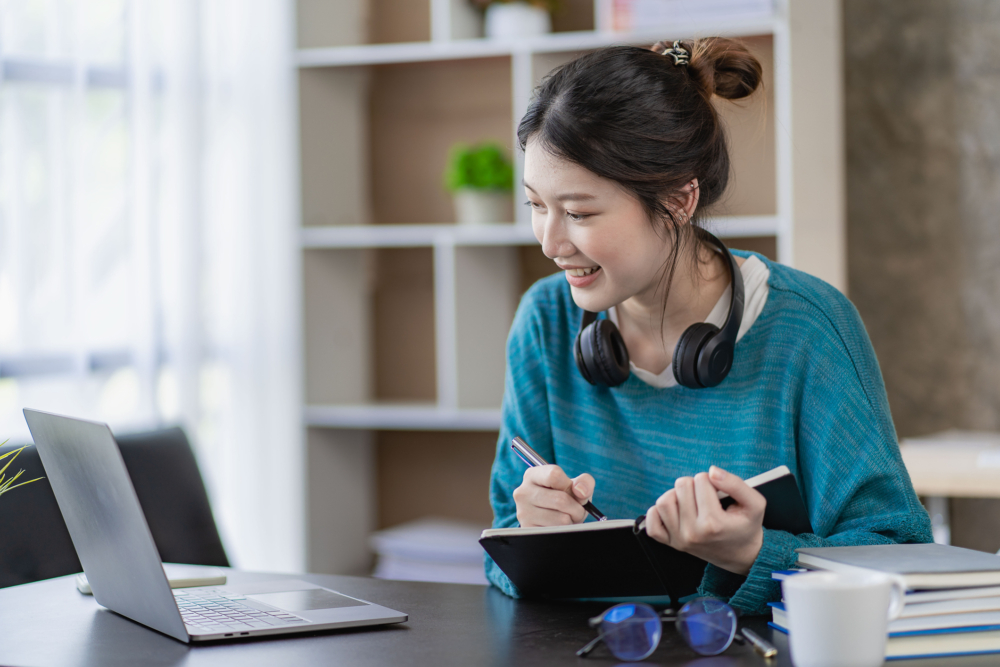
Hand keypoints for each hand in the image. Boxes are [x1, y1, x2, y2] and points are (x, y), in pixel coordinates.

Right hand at [513, 465, 595, 526]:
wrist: (549, 518)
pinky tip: (559, 526)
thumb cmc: (563, 497)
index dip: (570, 485)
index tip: (574, 491)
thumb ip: (584, 481)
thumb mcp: (574, 485)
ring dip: (572, 521)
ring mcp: (524, 513)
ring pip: (562, 519)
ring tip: (567, 517)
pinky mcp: (529, 530)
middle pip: (561, 500)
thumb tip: (581, 491)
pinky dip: (564, 530)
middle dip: (577, 507)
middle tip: (577, 509)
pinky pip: (557, 532)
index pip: (554, 475)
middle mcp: (523, 493)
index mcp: (532, 475)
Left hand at [644, 466, 764, 574]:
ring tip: (691, 501)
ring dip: (677, 495)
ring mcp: (679, 539)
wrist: (742, 556)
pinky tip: (675, 511)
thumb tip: (712, 471)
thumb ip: (735, 484)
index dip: (712, 481)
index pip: (701, 480)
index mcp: (713, 523)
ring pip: (664, 501)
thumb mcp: (755, 504)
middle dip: (695, 485)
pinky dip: (658, 512)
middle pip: (681, 486)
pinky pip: (651, 523)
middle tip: (706, 496)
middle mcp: (692, 533)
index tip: (719, 493)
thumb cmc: (747, 527)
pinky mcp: (670, 543)